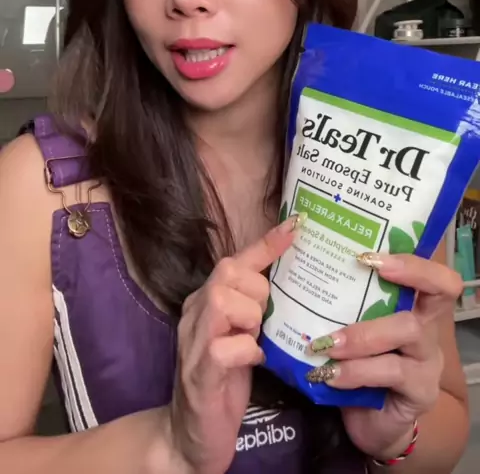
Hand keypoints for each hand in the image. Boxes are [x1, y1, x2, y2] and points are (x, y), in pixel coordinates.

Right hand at [168, 216, 297, 473]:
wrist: (191, 437)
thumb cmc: (224, 383)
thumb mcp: (243, 336)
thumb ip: (256, 309)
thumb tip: (289, 281)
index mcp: (206, 301)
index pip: (236, 261)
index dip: (266, 244)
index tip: (296, 226)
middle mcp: (195, 313)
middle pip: (228, 272)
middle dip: (256, 291)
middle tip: (262, 320)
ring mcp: (194, 341)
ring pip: (223, 300)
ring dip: (250, 318)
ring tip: (254, 340)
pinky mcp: (200, 372)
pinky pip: (225, 346)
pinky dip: (247, 350)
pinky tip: (252, 362)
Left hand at [309, 252, 462, 460]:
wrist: (367, 422)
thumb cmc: (355, 363)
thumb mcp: (349, 327)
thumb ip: (338, 300)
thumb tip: (290, 258)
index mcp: (413, 306)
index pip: (434, 273)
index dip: (414, 260)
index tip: (369, 256)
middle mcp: (428, 328)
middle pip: (437, 294)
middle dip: (400, 278)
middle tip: (360, 270)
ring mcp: (428, 360)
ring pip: (408, 330)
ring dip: (362, 333)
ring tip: (326, 344)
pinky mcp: (421, 392)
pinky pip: (391, 372)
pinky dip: (356, 370)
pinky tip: (330, 375)